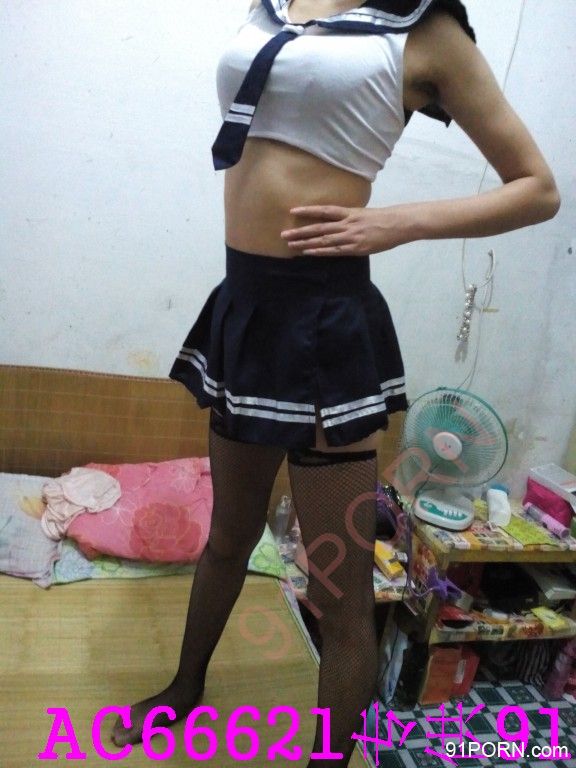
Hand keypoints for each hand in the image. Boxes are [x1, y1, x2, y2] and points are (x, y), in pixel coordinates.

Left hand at [280, 205, 410, 255]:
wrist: (399, 224)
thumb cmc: (383, 219)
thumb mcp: (364, 213)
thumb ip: (349, 218)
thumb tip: (337, 222)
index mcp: (349, 212)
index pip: (325, 210)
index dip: (308, 210)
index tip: (293, 211)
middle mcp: (347, 223)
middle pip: (319, 227)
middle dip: (300, 231)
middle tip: (283, 235)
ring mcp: (350, 236)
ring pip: (324, 240)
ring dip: (306, 243)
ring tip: (290, 245)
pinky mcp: (355, 248)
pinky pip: (334, 251)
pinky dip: (320, 251)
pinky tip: (308, 252)